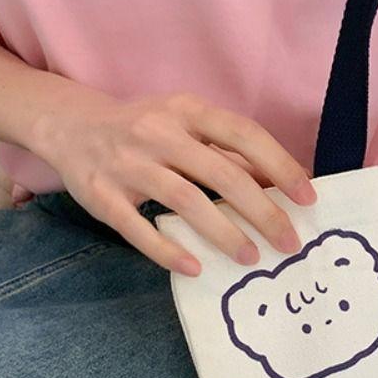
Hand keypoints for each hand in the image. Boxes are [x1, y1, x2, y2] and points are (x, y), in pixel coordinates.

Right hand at [30, 90, 315, 276]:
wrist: (70, 125)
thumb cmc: (145, 129)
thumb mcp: (186, 124)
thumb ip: (227, 150)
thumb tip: (283, 184)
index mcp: (187, 110)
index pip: (243, 134)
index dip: (279, 165)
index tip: (307, 198)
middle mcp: (158, 132)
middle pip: (221, 174)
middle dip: (262, 211)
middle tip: (288, 243)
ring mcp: (127, 164)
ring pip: (184, 200)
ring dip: (223, 232)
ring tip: (251, 258)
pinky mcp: (101, 195)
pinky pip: (137, 227)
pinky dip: (167, 250)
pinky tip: (195, 268)